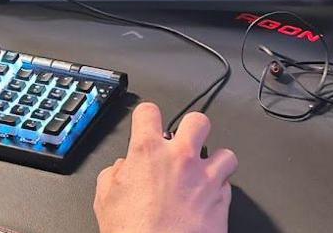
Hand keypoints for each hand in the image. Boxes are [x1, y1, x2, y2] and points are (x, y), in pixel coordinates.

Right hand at [94, 103, 237, 232]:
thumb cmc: (134, 231)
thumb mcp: (105, 198)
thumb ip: (113, 174)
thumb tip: (121, 169)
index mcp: (148, 152)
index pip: (149, 111)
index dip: (146, 116)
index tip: (147, 123)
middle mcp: (181, 159)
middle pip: (197, 121)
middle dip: (191, 129)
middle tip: (184, 142)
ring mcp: (205, 179)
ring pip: (225, 154)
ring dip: (215, 161)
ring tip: (203, 172)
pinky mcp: (222, 201)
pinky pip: (228, 185)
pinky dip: (218, 189)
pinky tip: (206, 198)